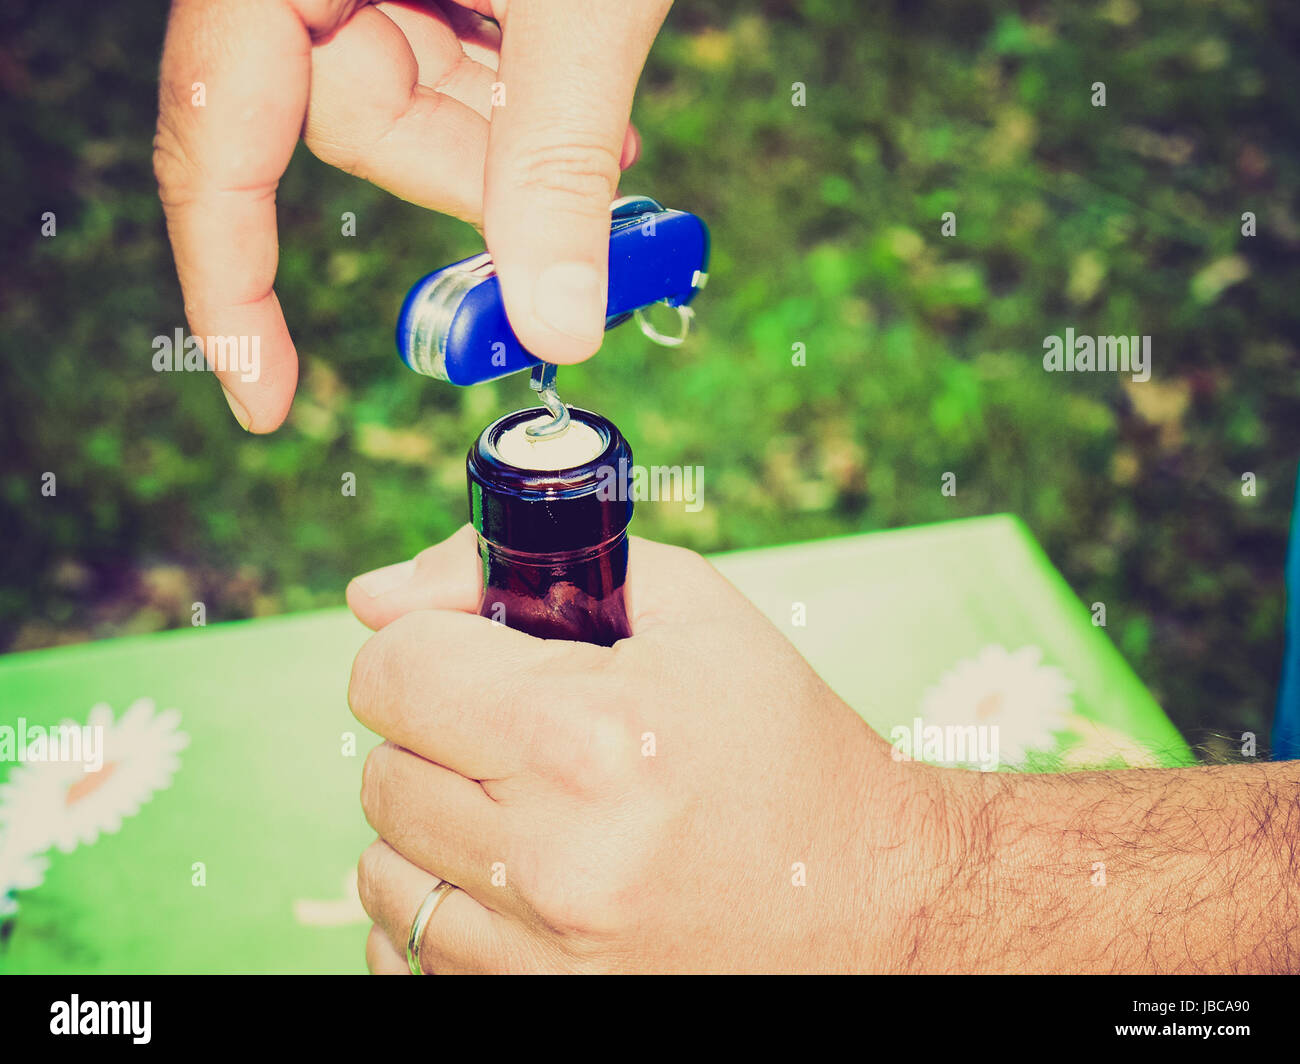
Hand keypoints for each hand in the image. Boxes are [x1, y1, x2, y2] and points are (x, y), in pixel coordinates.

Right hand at [154, 0, 670, 431]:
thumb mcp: (580, 0)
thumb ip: (557, 163)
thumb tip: (558, 327)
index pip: (217, 139)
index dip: (230, 283)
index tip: (267, 400)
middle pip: (337, 119)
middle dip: (464, 169)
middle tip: (576, 181)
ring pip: (396, 89)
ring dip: (502, 125)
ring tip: (602, 112)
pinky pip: (433, 42)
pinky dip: (507, 77)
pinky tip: (572, 67)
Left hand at [344, 526, 955, 972]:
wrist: (870, 900)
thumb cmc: (779, 740)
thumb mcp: (685, 611)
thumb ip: (517, 568)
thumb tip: (370, 595)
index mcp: (588, 734)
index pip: (393, 671)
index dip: (423, 644)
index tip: (466, 653)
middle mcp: (553, 857)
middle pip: (381, 770)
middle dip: (437, 733)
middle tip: (521, 735)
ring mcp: (541, 956)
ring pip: (383, 865)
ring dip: (434, 824)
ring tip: (526, 810)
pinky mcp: (534, 1010)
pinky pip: (404, 949)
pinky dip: (442, 904)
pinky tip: (516, 881)